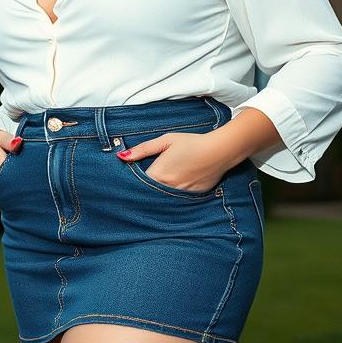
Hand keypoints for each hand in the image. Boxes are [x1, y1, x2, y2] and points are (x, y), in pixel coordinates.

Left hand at [116, 132, 233, 193]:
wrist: (219, 150)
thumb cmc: (192, 142)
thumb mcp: (166, 140)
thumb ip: (143, 149)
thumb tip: (122, 156)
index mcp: (159, 174)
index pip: (140, 185)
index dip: (134, 185)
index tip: (128, 184)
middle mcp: (169, 188)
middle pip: (150, 196)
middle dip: (145, 194)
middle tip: (140, 192)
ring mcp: (181, 195)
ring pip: (164, 201)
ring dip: (159, 198)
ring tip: (157, 193)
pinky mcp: (193, 198)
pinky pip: (178, 202)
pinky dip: (174, 199)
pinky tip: (174, 193)